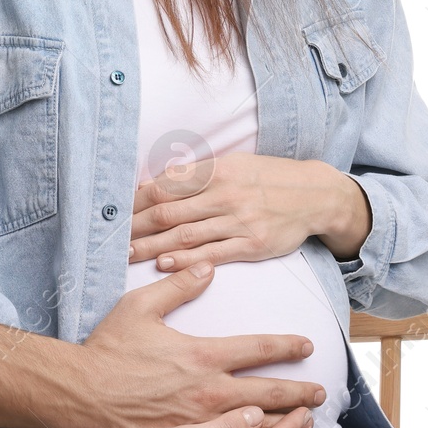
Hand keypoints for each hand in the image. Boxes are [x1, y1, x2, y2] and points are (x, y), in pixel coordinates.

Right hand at [75, 263, 325, 427]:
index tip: (307, 346)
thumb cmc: (108, 349)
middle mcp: (209, 392)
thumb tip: (207, 268)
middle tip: (320, 395)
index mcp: (202, 356)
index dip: (287, 346)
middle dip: (299, 395)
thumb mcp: (139, 306)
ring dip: (285, 426)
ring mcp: (200, 424)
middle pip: (268, 394)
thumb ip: (177, 286)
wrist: (81, 396)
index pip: (258, 349)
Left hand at [128, 154, 371, 270]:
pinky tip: (163, 264)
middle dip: (137, 225)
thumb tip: (157, 182)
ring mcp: (239, 221)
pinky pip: (211, 254)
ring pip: (185, 235)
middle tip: (112, 237)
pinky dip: (184, 260)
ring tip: (128, 253)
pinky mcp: (251, 245)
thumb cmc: (268, 178)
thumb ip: (197, 174)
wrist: (315, 195)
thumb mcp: (234, 163)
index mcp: (217, 171)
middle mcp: (225, 194)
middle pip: (169, 211)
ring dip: (152, 246)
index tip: (117, 210)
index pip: (166, 185)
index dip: (138, 199)